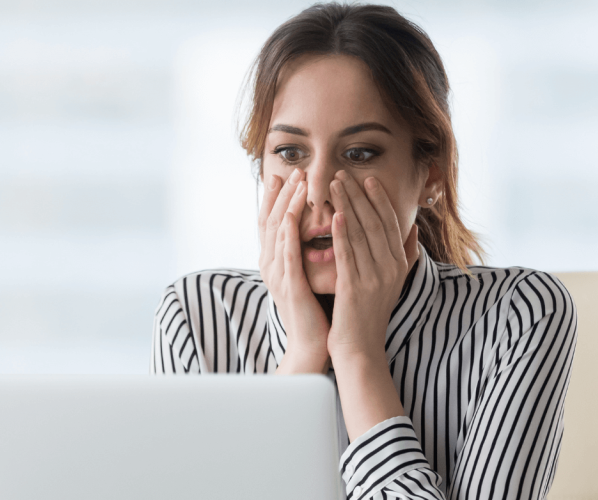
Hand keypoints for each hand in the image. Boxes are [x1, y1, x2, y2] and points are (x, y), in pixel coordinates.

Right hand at [259, 169, 330, 373]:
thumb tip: (325, 229)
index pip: (275, 222)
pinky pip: (287, 254)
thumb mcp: (312, 276)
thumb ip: (313, 252)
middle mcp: (271, 265)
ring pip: (279, 231)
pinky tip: (295, 214)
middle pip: (272, 220)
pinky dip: (290, 232)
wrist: (312, 346)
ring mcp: (278, 275)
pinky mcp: (289, 286)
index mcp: (277, 262)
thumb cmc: (318, 311)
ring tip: (296, 182)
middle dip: (282, 193)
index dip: (279, 197)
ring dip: (286, 204)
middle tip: (292, 169)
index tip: (287, 174)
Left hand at [326, 171, 419, 360]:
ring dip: (347, 206)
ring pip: (360, 233)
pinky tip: (335, 215)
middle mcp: (390, 269)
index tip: (367, 179)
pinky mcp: (355, 288)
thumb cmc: (370, 314)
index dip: (379, 199)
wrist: (361, 349)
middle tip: (344, 173)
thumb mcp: (394, 283)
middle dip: (359, 196)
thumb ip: (406, 255)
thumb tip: (414, 230)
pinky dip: (342, 234)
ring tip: (334, 185)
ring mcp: (374, 278)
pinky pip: (348, 255)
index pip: (390, 223)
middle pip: (374, 223)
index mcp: (399, 264)